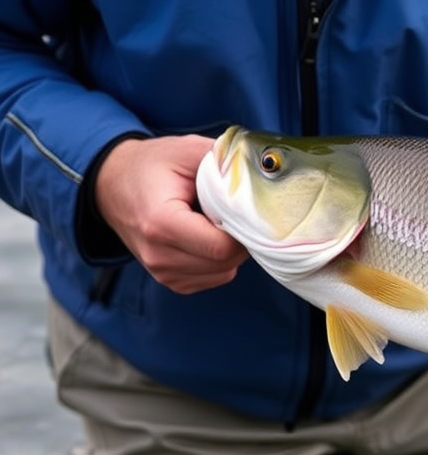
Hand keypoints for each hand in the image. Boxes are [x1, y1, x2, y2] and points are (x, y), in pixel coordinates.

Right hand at [95, 135, 247, 293]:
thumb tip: (264, 171)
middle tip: (231, 212)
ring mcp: (162, 272)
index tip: (242, 209)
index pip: (222, 247)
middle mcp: (158, 255)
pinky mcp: (170, 280)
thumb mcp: (187, 150)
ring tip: (213, 221)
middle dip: (239, 239)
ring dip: (230, 250)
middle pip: (225, 263)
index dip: (243, 230)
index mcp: (161, 223)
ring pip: (223, 273)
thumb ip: (225, 160)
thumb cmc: (152, 165)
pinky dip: (220, 260)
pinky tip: (206, 236)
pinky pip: (214, 278)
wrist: (112, 184)